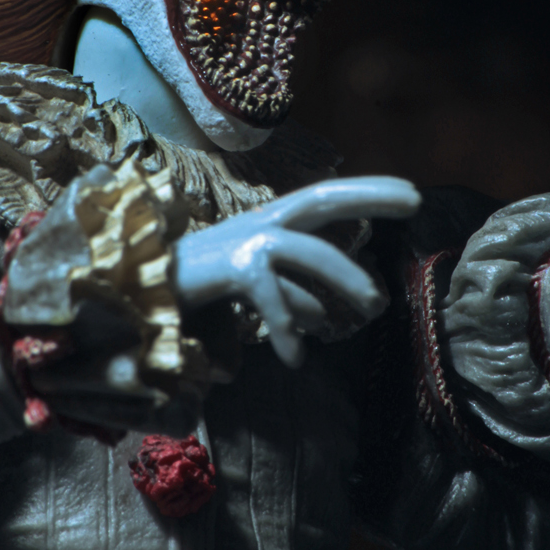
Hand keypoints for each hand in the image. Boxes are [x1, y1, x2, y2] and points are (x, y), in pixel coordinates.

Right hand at [172, 175, 420, 367]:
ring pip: (306, 252)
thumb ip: (293, 295)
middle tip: (415, 199)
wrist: (134, 301)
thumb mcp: (253, 290)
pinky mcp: (226, 270)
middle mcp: (255, 225)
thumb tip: (331, 315)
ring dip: (342, 280)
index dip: (364, 192)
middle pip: (318, 201)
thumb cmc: (194, 299)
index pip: (320, 199)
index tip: (410, 191)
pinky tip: (296, 358)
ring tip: (370, 310)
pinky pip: (270, 295)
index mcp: (264, 225)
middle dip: (366, 197)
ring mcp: (240, 244)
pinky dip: (288, 326)